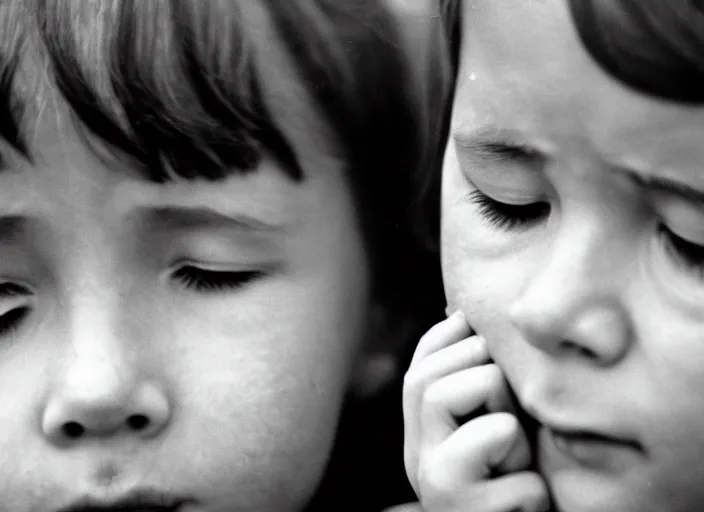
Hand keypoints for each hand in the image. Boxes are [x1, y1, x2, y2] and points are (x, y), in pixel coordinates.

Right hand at [402, 312, 549, 511]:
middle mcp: (416, 455)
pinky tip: (529, 498)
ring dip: (505, 423)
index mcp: (422, 432)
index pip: (421, 364)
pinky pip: (504, 453)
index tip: (487, 337)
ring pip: (450, 399)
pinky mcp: (466, 508)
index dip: (453, 336)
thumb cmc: (520, 479)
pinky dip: (531, 481)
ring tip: (516, 458)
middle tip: (512, 415)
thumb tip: (459, 312)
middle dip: (485, 376)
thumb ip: (475, 378)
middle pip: (428, 378)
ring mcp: (434, 482)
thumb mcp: (495, 423)